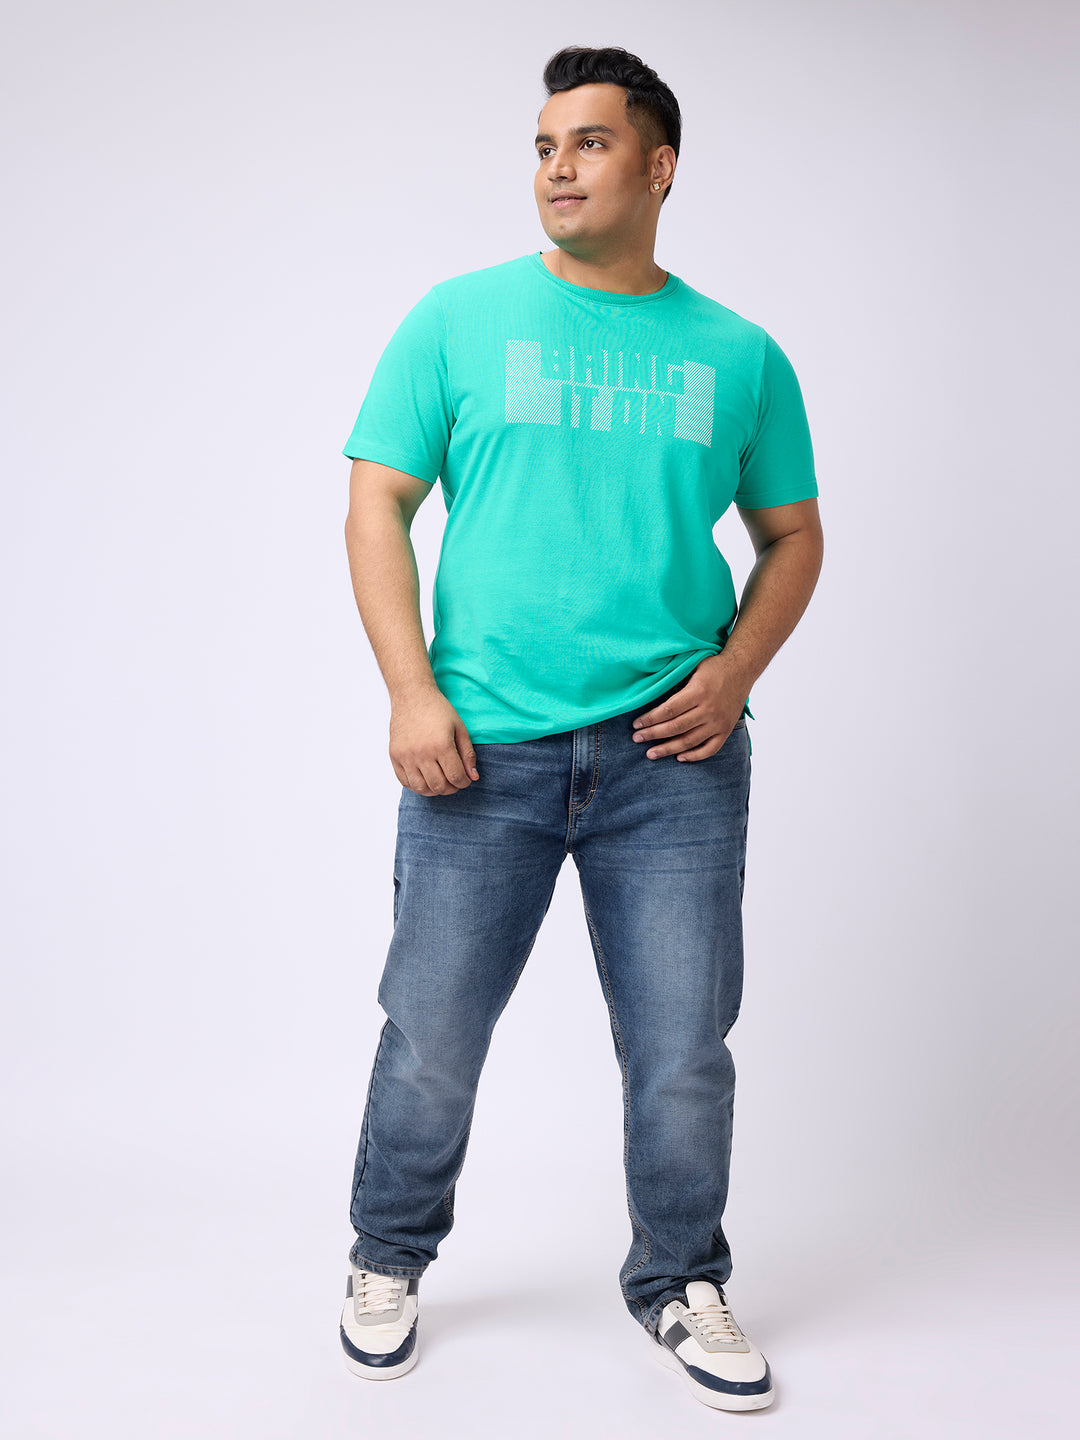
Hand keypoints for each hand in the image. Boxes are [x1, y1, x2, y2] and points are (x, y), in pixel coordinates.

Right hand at [389, 686, 479, 794]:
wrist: (412, 696)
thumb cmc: (438, 710)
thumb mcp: (460, 728)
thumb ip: (468, 754)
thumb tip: (473, 777)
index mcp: (441, 745)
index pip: (456, 777)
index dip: (464, 782)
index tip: (466, 778)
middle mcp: (422, 753)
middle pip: (439, 786)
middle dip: (451, 788)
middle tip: (454, 781)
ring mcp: (406, 756)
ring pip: (421, 788)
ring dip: (434, 790)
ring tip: (440, 781)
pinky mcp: (394, 756)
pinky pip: (405, 782)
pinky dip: (417, 785)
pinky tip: (425, 779)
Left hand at [631, 655, 747, 761]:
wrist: (742, 669)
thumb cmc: (714, 667)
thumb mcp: (693, 667)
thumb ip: (675, 682)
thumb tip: (652, 696)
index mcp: (698, 692)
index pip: (668, 710)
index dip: (650, 719)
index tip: (636, 724)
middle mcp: (709, 709)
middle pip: (675, 727)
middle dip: (653, 734)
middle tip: (637, 739)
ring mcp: (719, 722)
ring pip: (689, 741)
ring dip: (668, 749)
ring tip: (651, 753)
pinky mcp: (726, 730)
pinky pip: (710, 749)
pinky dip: (695, 756)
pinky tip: (680, 757)